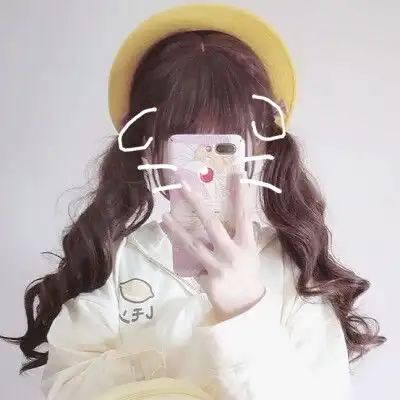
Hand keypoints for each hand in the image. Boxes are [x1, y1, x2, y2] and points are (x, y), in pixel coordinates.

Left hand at [161, 173, 265, 321]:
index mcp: (246, 244)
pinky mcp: (206, 278)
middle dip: (198, 204)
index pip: (244, 214)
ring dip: (177, 229)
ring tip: (164, 216)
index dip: (240, 194)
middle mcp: (232, 252)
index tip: (235, 174)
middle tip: (185, 188)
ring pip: (193, 244)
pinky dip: (178, 248)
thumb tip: (224, 213)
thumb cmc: (247, 273)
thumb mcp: (248, 252)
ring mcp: (218, 266)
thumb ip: (237, 235)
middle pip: (213, 224)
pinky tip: (168, 234)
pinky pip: (189, 261)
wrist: (245, 306)